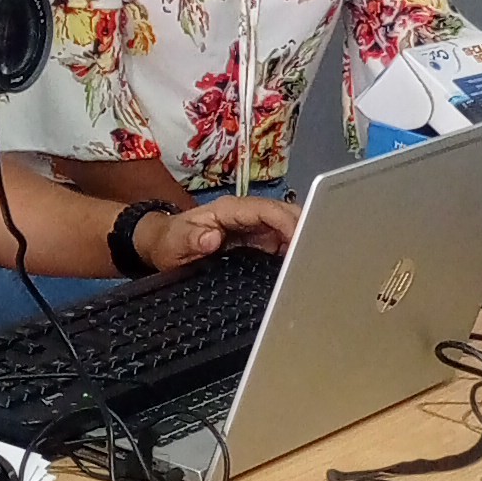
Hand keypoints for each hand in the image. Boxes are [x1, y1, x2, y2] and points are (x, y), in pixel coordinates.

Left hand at [135, 192, 300, 273]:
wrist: (162, 246)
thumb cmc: (168, 241)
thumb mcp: (173, 242)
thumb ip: (191, 239)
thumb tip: (212, 238)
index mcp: (230, 210)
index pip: (267, 210)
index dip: (287, 223)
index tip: (300, 243)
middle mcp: (247, 216)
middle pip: (285, 215)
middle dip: (305, 230)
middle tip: (319, 257)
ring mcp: (256, 229)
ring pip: (289, 229)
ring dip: (303, 243)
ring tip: (316, 266)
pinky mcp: (259, 244)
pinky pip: (283, 244)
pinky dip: (295, 254)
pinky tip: (303, 270)